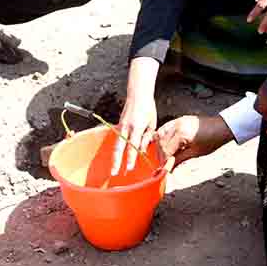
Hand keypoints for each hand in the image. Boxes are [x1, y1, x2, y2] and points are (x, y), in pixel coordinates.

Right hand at [111, 58, 158, 174]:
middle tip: (114, 172)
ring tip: (114, 167)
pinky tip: (117, 155)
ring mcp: (121, 125)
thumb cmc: (148, 108)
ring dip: (115, 156)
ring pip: (116, 144)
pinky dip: (117, 147)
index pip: (133, 146)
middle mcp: (127, 127)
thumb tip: (142, 150)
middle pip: (119, 147)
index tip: (129, 168)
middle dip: (117, 161)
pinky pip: (118, 138)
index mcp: (137, 127)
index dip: (131, 158)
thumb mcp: (152, 123)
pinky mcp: (119, 124)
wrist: (138, 93)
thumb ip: (147, 137)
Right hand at [156, 115, 233, 167]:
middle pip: (161, 142)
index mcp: (181, 133)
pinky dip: (163, 137)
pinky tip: (166, 145)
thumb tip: (169, 168)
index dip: (164, 161)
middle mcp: (176, 125)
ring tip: (165, 156)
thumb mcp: (195, 153)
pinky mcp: (179, 119)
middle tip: (164, 165)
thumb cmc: (212, 140)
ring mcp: (177, 120)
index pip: (166, 150)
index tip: (164, 170)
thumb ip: (180, 159)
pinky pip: (166, 128)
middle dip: (160, 154)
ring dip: (160, 145)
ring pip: (160, 134)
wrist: (222, 127)